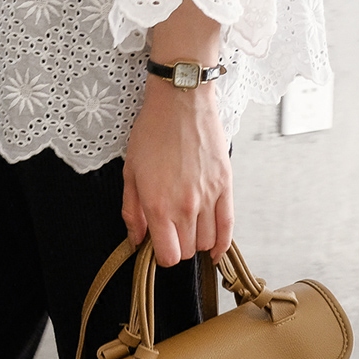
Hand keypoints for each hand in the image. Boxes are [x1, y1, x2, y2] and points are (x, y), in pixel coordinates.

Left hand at [121, 74, 233, 266]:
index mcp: (158, 205)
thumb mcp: (130, 172)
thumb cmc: (152, 132)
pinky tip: (215, 249)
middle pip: (188, 251)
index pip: (168, 255)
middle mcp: (185, 206)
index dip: (162, 256)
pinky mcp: (226, 185)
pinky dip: (222, 242)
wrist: (180, 102)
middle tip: (171, 232)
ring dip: (197, 241)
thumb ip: (132, 211)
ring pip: (207, 241)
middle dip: (178, 247)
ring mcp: (209, 197)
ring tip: (188, 228)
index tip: (158, 247)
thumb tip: (136, 239)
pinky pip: (228, 226)